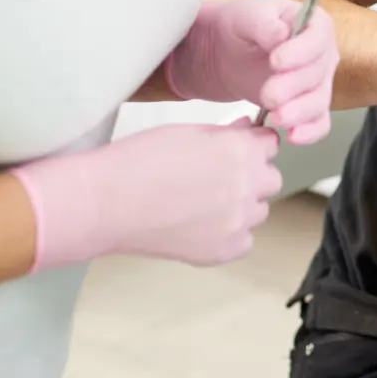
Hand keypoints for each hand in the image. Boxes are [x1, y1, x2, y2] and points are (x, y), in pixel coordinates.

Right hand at [14, 118, 283, 268]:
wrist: (105, 203)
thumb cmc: (139, 160)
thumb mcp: (188, 133)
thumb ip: (227, 133)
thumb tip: (250, 127)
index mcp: (242, 151)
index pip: (271, 145)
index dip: (252, 146)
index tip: (236, 151)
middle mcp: (249, 185)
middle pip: (270, 179)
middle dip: (250, 176)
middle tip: (215, 179)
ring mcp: (239, 221)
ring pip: (258, 212)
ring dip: (241, 206)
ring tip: (201, 204)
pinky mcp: (225, 250)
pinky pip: (244, 241)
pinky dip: (229, 236)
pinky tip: (201, 227)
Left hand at [164, 0, 339, 143]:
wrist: (224, 52)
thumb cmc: (239, 26)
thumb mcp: (246, 15)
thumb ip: (264, 23)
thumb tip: (281, 34)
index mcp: (315, 24)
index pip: (319, 39)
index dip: (302, 53)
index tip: (276, 61)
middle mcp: (323, 54)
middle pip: (319, 75)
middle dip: (294, 88)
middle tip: (268, 95)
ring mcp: (317, 82)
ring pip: (320, 102)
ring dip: (300, 113)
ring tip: (276, 118)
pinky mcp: (306, 106)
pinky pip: (319, 122)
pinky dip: (310, 132)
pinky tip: (293, 137)